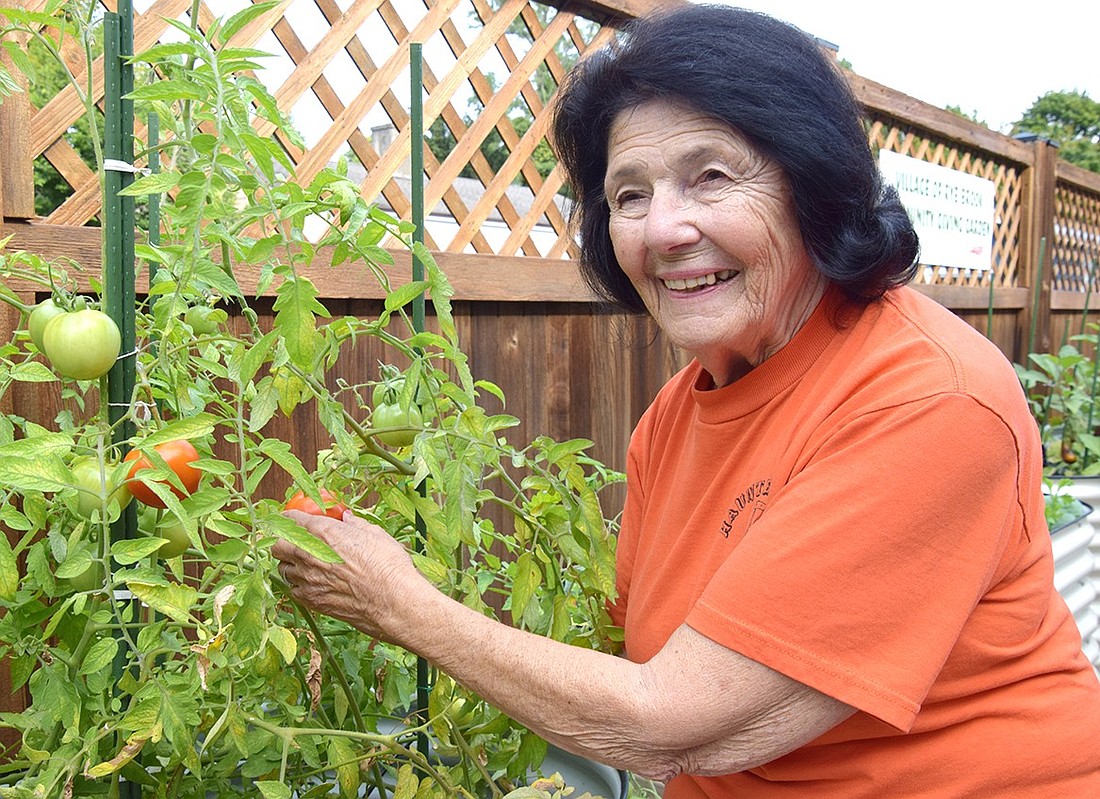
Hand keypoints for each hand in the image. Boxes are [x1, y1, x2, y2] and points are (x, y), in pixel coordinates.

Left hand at [273, 510, 428, 641]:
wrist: (393, 601)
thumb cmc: (388, 566)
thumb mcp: (375, 534)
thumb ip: (355, 525)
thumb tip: (347, 518)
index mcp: (323, 532)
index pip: (291, 519)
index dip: (290, 517)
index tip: (294, 519)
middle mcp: (309, 554)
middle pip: (277, 545)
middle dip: (284, 541)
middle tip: (296, 542)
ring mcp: (308, 580)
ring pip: (283, 569)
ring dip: (291, 565)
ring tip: (307, 564)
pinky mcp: (311, 600)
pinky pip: (294, 590)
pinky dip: (299, 586)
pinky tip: (314, 583)